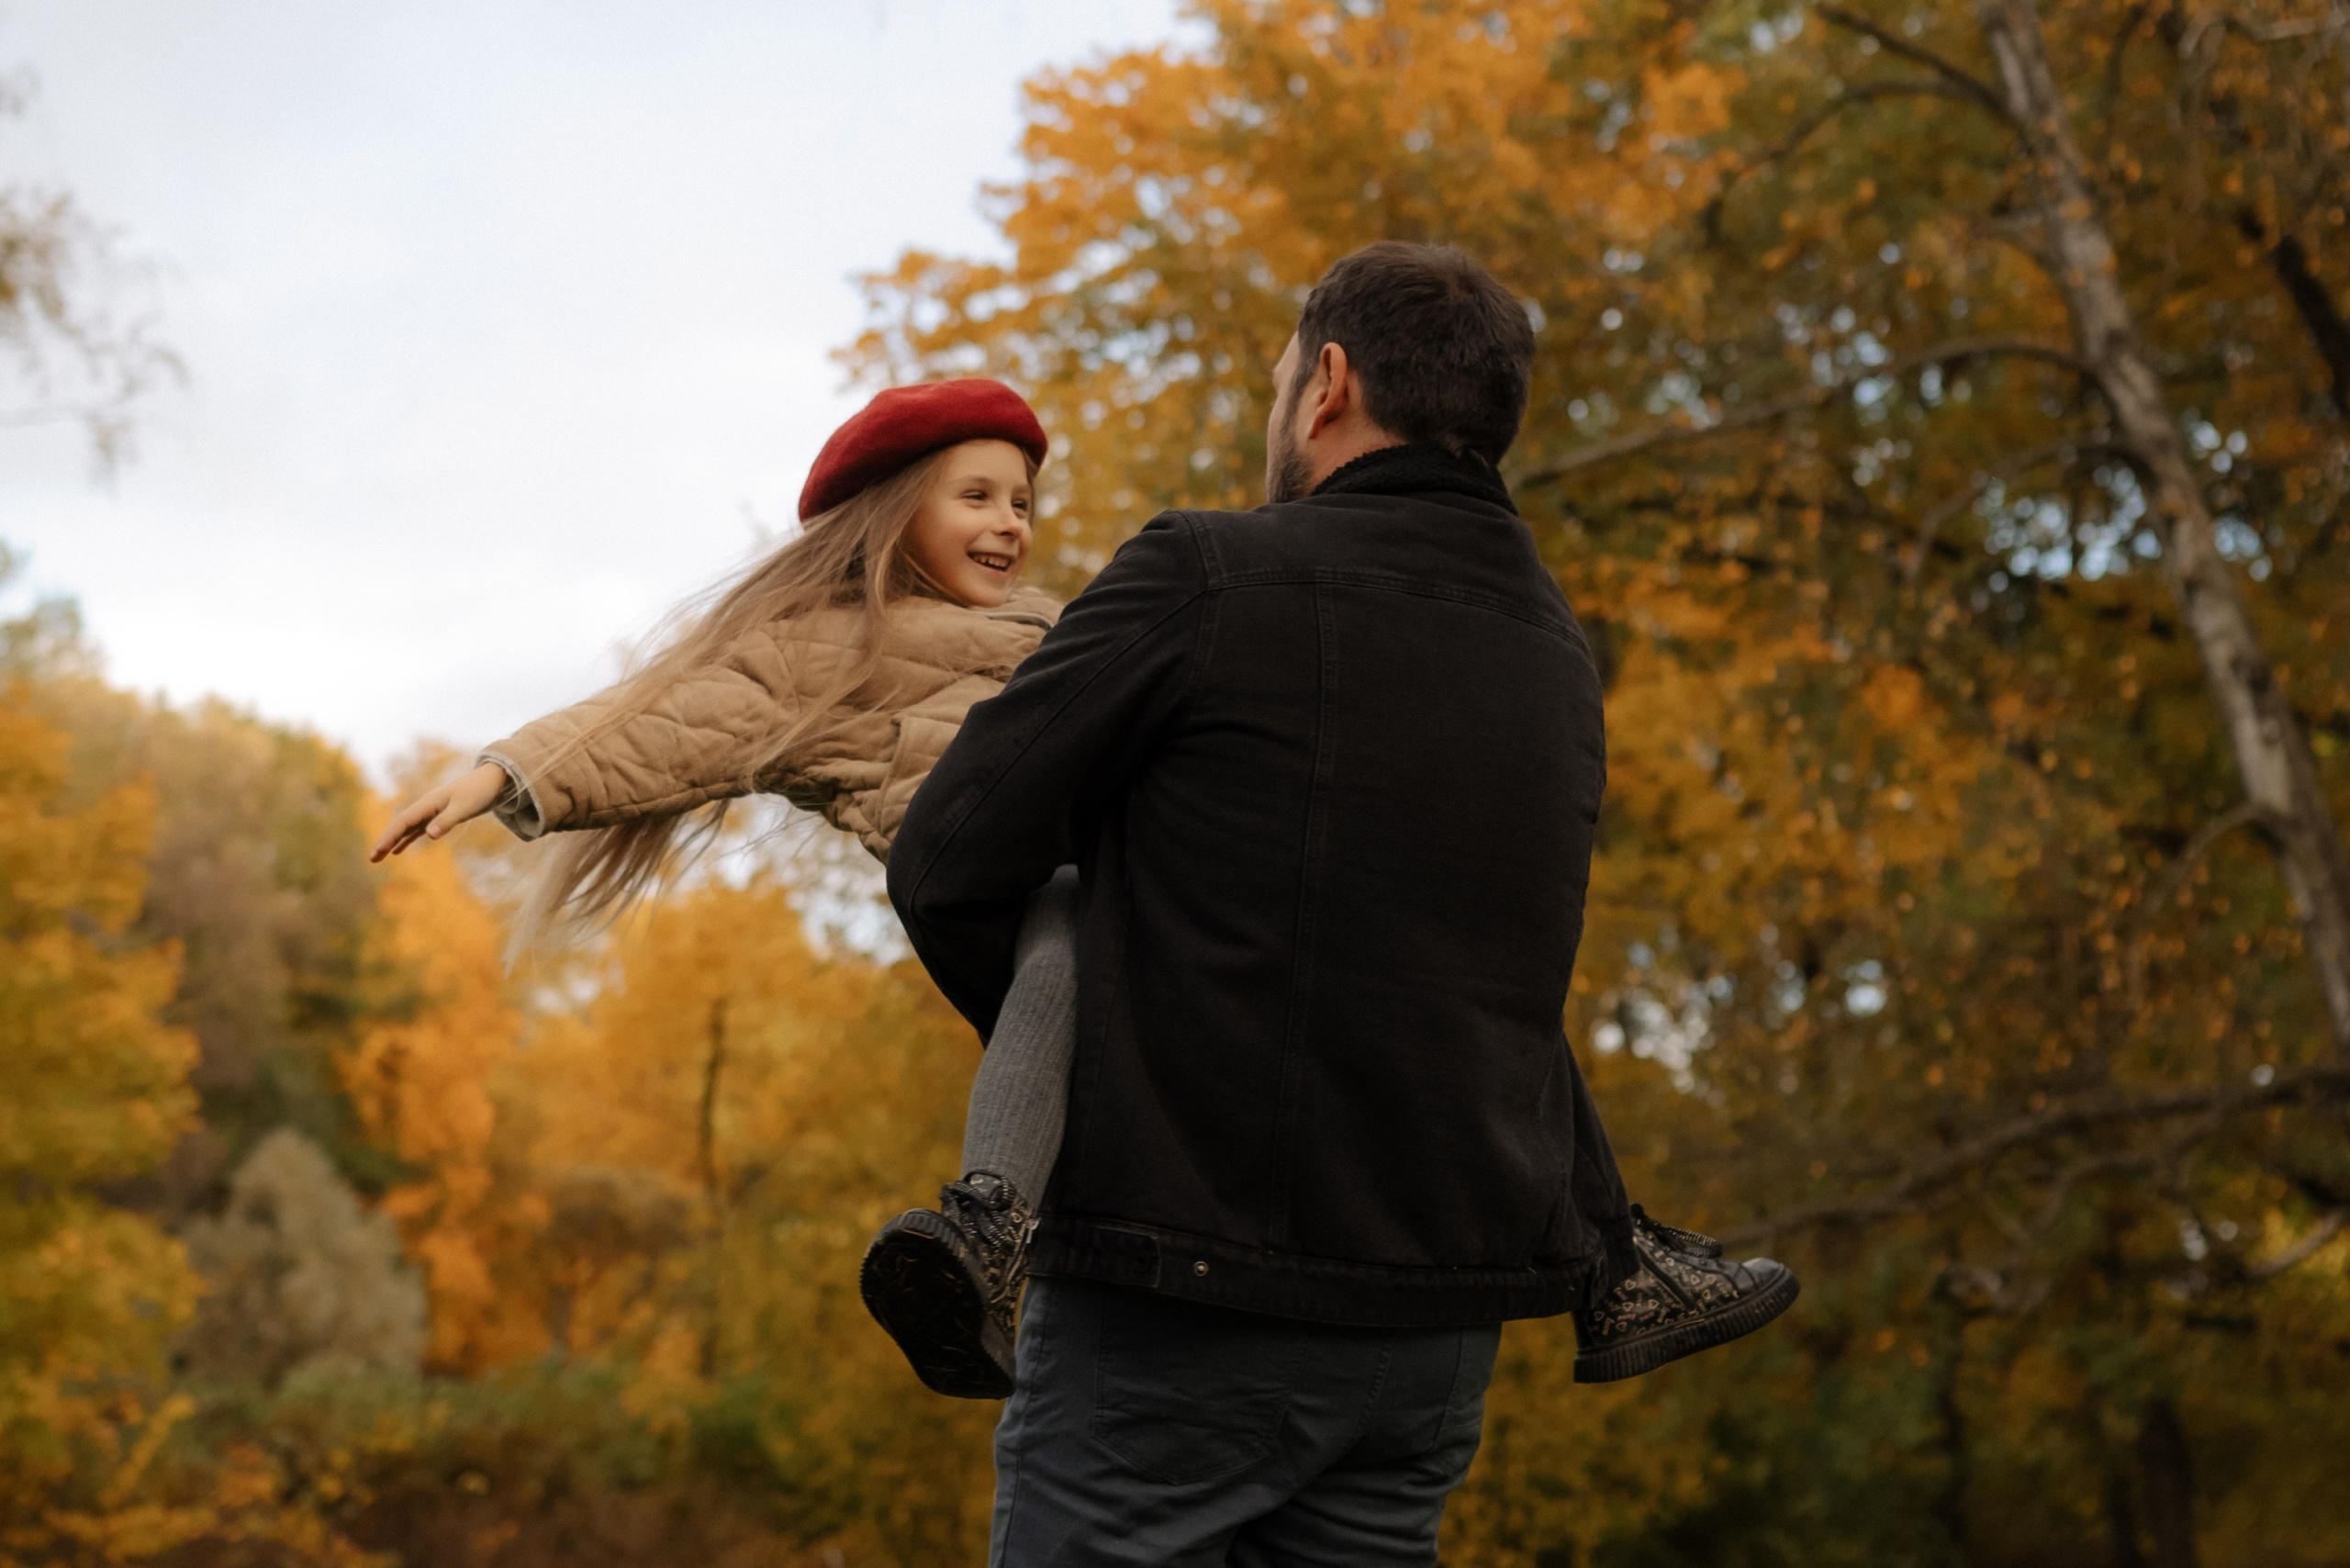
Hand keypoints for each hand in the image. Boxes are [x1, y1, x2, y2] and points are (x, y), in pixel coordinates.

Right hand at [372, 761, 511, 861]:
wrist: (493, 781)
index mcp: (428, 803)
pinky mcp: (439, 816)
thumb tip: (428, 835)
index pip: (403, 821)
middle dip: (385, 841)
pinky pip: (417, 830)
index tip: (379, 851)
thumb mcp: (464, 807)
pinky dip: (406, 840)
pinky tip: (398, 851)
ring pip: (406, 829)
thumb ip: (447, 820)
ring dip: (392, 842)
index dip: (389, 836)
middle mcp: (426, 807)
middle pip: (400, 825)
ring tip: (378, 857)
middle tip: (372, 859)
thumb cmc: (479, 792)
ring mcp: (431, 811)